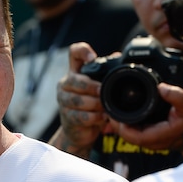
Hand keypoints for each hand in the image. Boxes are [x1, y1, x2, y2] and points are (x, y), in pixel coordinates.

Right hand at [49, 42, 109, 157]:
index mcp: (75, 72)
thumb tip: (119, 57)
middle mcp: (65, 84)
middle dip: (91, 87)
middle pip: (74, 80)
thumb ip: (106, 74)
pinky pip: (81, 116)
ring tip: (105, 107)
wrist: (81, 130)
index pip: (74, 53)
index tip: (93, 59)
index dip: (82, 51)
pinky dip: (94, 117)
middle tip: (103, 92)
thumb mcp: (99, 87)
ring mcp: (63, 101)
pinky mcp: (67, 117)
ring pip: (77, 100)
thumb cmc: (91, 105)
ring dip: (94, 104)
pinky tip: (102, 117)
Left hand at [117, 83, 182, 157]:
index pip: (130, 135)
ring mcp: (149, 141)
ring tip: (112, 107)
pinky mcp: (150, 137)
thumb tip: (161, 87)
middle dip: (115, 121)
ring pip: (128, 133)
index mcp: (157, 136)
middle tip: (108, 105)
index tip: (112, 111)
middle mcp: (151, 141)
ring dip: (120, 122)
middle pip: (125, 134)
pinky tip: (123, 112)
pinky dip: (127, 122)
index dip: (118, 125)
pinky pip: (133, 131)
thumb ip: (177, 96)